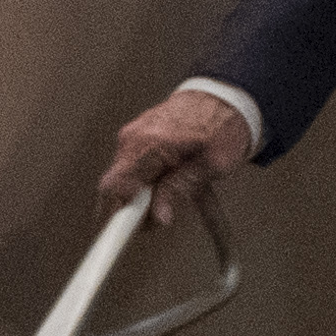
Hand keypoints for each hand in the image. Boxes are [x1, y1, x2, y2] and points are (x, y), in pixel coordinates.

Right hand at [101, 90, 252, 224]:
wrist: (224, 97)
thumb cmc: (222, 126)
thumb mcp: (210, 166)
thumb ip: (179, 190)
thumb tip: (158, 216)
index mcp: (149, 144)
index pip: (114, 188)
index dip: (111, 216)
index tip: (113, 238)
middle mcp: (133, 138)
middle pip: (115, 189)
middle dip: (134, 210)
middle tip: (162, 216)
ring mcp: (131, 137)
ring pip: (123, 182)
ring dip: (143, 196)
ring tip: (173, 193)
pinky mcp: (135, 138)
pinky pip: (131, 170)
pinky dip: (145, 183)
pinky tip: (168, 182)